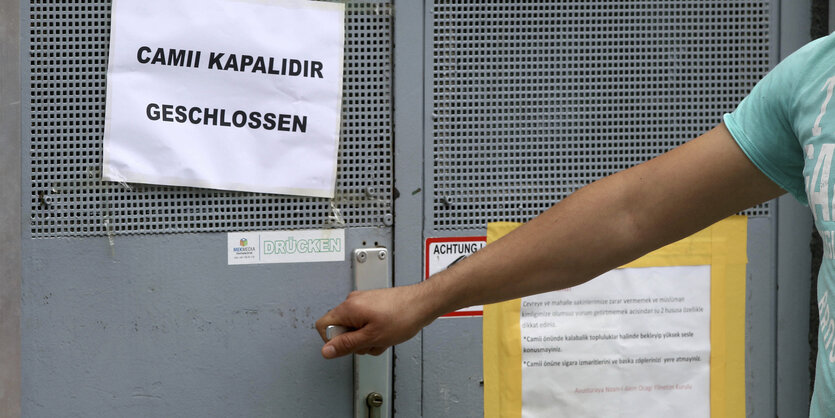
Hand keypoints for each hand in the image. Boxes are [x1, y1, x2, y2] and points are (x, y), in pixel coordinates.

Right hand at [315, 284, 437, 358]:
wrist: (423, 303)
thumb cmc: (403, 316)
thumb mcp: (372, 338)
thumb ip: (346, 345)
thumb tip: (326, 351)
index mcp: (348, 308)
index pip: (323, 326)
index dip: (334, 341)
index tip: (351, 345)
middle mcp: (353, 302)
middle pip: (340, 329)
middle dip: (355, 342)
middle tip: (371, 341)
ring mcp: (363, 302)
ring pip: (354, 328)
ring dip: (367, 339)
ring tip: (382, 337)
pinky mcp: (372, 305)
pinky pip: (365, 323)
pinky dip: (374, 332)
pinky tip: (386, 333)